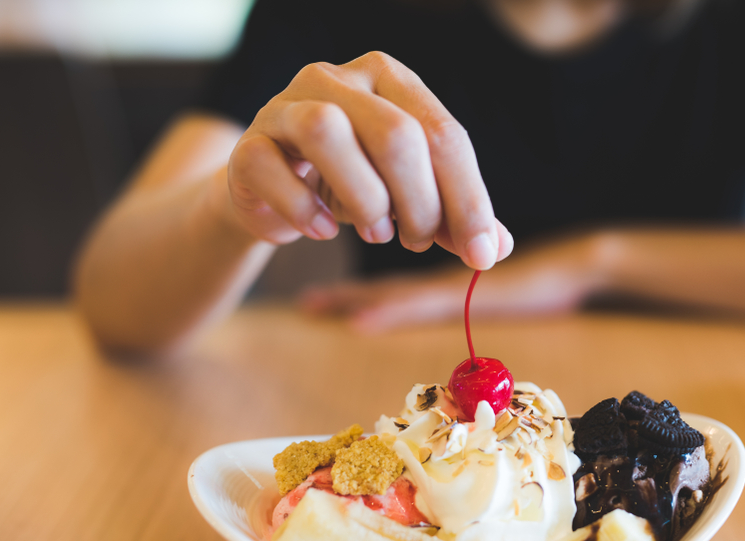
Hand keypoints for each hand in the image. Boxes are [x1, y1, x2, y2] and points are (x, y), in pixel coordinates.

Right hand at [226, 51, 512, 268]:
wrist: (271, 190)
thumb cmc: (351, 184)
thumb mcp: (410, 196)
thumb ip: (453, 216)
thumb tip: (496, 249)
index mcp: (390, 80)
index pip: (444, 134)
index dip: (469, 200)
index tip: (481, 256)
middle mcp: (337, 79)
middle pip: (396, 135)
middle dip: (420, 204)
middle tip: (417, 241)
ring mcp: (285, 106)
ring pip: (330, 133)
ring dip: (365, 200)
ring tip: (376, 232)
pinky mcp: (248, 145)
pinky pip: (275, 172)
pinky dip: (306, 212)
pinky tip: (323, 230)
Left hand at [298, 234, 610, 330]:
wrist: (579, 262)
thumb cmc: (547, 278)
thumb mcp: (505, 289)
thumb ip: (477, 297)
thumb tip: (458, 308)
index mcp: (445, 281)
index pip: (392, 285)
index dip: (357, 290)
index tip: (321, 297)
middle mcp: (442, 280)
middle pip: (384, 287)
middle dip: (345, 296)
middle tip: (307, 302)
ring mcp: (453, 286)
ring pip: (393, 291)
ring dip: (354, 300)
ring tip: (315, 307)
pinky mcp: (470, 292)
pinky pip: (420, 302)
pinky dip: (389, 310)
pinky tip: (361, 319)